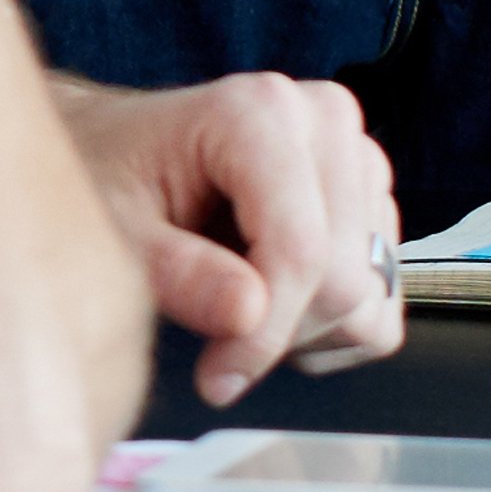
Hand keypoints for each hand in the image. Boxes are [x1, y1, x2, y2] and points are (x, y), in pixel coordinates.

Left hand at [61, 72, 407, 402]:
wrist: (121, 148)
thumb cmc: (109, 175)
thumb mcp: (116, 230)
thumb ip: (177, 274)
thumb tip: (247, 313)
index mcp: (262, 111)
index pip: (300, 250)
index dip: (263, 335)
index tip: (215, 380)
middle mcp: (324, 120)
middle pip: (342, 280)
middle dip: (278, 335)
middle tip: (214, 348)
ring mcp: (358, 159)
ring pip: (367, 298)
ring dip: (303, 334)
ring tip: (235, 308)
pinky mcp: (373, 201)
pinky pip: (381, 306)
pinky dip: (331, 331)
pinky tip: (271, 305)